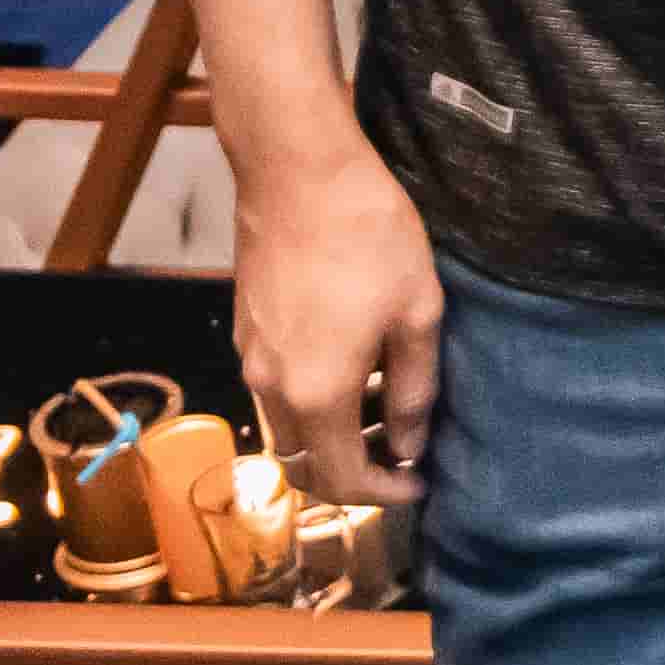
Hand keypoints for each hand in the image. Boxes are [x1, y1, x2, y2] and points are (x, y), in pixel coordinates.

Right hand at [233, 125, 446, 505]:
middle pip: (305, 463)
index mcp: (316, 393)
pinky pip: (276, 389)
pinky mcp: (245, 329)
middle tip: (403, 454)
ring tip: (385, 408)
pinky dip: (312, 401)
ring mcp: (250, 357)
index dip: (383, 494)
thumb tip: (411, 442)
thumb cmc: (369, 237)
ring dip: (331, 436)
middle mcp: (271, 387)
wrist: (297, 171)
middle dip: (354, 472)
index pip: (342, 479)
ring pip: (287, 427)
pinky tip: (354, 366)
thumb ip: (414, 387)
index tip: (420, 484)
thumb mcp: (417, 312)